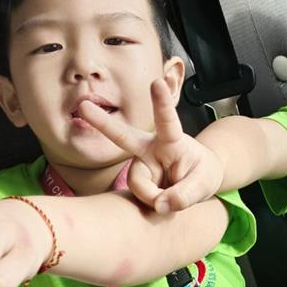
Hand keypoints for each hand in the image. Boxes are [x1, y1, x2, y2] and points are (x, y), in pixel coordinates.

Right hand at [77, 78, 224, 212]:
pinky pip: (139, 197)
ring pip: (140, 186)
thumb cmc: (202, 173)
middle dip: (103, 122)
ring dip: (157, 197)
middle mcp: (150, 147)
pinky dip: (153, 204)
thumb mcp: (204, 184)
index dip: (162, 103)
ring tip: (173, 197)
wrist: (196, 180)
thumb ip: (184, 195)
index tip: (157, 82)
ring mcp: (140, 163)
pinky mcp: (135, 178)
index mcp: (172, 140)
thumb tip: (158, 205)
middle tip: (83, 106)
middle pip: (124, 136)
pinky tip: (162, 199)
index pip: (167, 120)